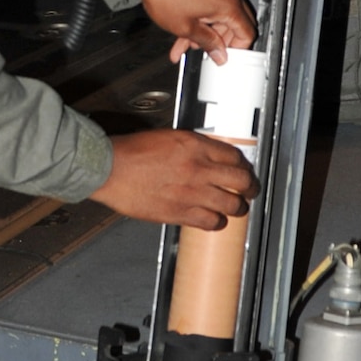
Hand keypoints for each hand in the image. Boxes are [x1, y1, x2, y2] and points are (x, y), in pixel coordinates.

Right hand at [91, 129, 257, 228]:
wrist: (110, 168)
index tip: (243, 171)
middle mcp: (199, 169)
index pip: (234, 157)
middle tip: (250, 191)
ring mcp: (192, 193)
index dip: (243, 166)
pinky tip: (214, 220)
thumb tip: (206, 157)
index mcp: (195, 145)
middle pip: (241, 181)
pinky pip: (211, 222)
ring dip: (236, 207)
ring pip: (232, 205)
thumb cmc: (132, 152)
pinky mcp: (180, 212)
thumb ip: (191, 147)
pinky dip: (217, 222)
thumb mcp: (167, 137)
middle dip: (250, 188)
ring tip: (235, 208)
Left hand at [135, 0, 255, 64]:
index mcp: (228, 5)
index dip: (237, 49)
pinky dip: (201, 19)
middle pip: (236, 25)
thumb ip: (208, 43)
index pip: (247, 33)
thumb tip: (219, 54)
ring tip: (186, 42)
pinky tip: (184, 30)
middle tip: (205, 50)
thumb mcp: (186, 28)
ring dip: (206, 32)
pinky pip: (212, 6)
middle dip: (219, 41)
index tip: (224, 55)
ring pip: (220, 17)